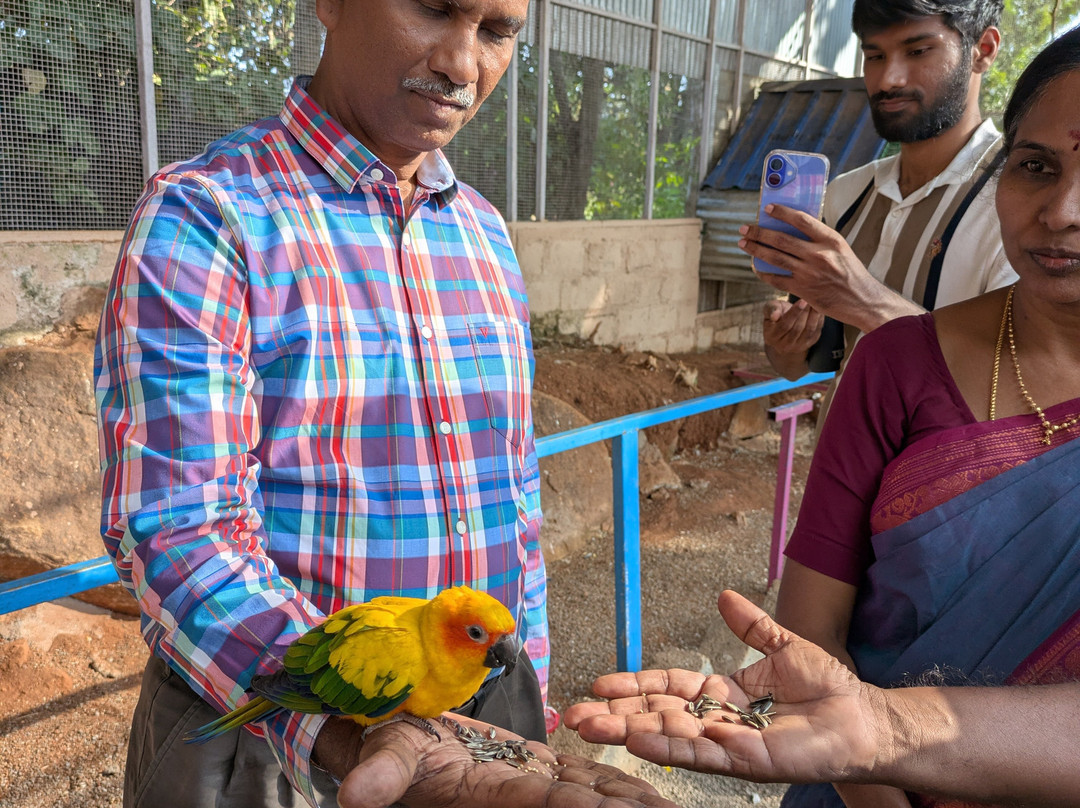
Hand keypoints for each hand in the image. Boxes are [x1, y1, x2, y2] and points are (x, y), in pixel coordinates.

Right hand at [332, 714, 681, 807]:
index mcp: (496, 794)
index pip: (553, 803)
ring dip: (635, 803)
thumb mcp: (386, 757)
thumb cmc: (392, 750)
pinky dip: (617, 786)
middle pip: (587, 807)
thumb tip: (355, 798)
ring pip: (596, 796)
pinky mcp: (540, 770)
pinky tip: (650, 793)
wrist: (401, 740)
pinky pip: (586, 779)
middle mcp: (525, 797)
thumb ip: (382, 775)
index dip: (587, 807)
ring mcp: (536, 785)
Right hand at [563, 590, 882, 785]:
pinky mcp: (748, 761)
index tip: (600, 684)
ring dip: (632, 732)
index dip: (634, 685)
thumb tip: (724, 596)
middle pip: (657, 715)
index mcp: (720, 693)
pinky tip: (643, 740)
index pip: (667, 687)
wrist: (862, 716)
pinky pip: (705, 754)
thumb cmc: (827, 685)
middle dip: (617, 716)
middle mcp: (717, 720)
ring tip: (595, 729)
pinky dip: (673, 747)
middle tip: (576, 717)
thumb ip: (751, 626)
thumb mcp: (783, 645)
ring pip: (671, 736)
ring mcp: (729, 742)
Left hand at [741, 205, 919, 331]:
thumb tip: (793, 228)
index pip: (801, 220)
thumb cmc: (851, 272)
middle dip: (759, 232)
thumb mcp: (840, 248)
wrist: (862, 300)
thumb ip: (819, 239)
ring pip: (774, 257)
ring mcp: (808, 273)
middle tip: (745, 228)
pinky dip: (763, 272)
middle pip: (781, 239)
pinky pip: (776, 279)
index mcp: (830, 240)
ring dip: (756, 249)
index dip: (782, 213)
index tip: (767, 208)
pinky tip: (755, 267)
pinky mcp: (802, 290)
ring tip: (744, 243)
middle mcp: (818, 254)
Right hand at [762, 299, 821, 379]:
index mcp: (771, 336)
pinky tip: (820, 311)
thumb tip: (774, 315)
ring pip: (808, 331)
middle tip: (811, 300)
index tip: (803, 301)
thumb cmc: (777, 314)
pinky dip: (819, 321)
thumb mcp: (769, 309)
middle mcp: (783, 345)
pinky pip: (815, 332)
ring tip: (817, 304)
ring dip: (814, 317)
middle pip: (797, 329)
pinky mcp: (807, 344)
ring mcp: (796, 347)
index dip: (794, 313)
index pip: (784, 325)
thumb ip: (771, 309)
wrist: (783, 328)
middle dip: (806, 313)